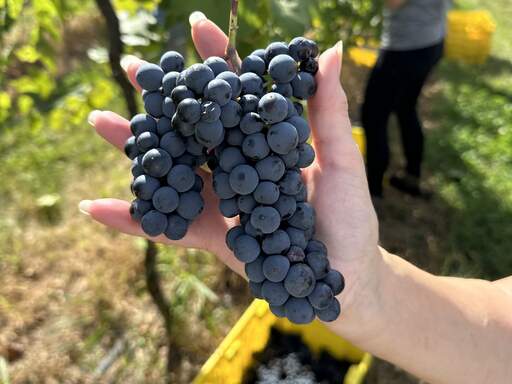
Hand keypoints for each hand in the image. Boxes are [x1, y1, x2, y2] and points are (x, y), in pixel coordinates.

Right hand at [83, 13, 380, 332]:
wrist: (341, 276)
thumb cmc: (350, 216)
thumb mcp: (342, 162)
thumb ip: (329, 112)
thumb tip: (331, 49)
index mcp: (265, 141)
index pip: (237, 94)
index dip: (218, 60)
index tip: (197, 27)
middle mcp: (237, 165)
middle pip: (194, 126)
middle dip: (163, 98)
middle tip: (130, 66)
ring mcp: (220, 199)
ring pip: (172, 169)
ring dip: (134, 149)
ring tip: (99, 121)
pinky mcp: (210, 235)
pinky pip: (167, 226)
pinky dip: (131, 220)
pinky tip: (94, 207)